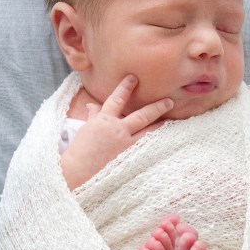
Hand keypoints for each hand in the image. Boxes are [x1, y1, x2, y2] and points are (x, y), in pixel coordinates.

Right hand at [60, 75, 172, 189]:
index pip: (117, 99)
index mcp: (104, 120)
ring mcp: (125, 145)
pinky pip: (146, 148)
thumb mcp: (85, 129)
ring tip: (171, 120)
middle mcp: (118, 130)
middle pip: (142, 115)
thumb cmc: (79, 151)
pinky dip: (155, 144)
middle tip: (169, 100)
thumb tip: (92, 106)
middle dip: (156, 107)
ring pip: (148, 132)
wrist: (78, 171)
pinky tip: (164, 142)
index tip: (134, 78)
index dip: (125, 87)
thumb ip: (93, 116)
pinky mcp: (129, 158)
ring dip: (161, 125)